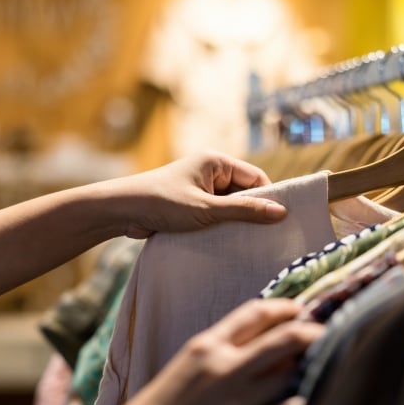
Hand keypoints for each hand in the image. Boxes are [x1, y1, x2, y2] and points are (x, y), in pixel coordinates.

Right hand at [103, 299, 324, 404]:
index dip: (284, 307)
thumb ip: (225, 347)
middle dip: (313, 332)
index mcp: (207, 346)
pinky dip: (302, 403)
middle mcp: (225, 369)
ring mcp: (238, 402)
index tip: (299, 309)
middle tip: (326, 333)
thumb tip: (271, 338)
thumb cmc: (167, 404)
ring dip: (309, 369)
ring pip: (293, 374)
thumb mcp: (190, 364)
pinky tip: (307, 400)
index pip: (255, 313)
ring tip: (319, 367)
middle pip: (286, 338)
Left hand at [108, 151, 286, 237]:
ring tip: (246, 242)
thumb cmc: (162, 203)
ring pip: (230, 207)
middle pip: (245, 193)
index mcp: (217, 162)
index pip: (256, 178)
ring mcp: (201, 188)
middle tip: (266, 236)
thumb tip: (281, 212)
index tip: (280, 221)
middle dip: (251, 213)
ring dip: (234, 223)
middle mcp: (210, 171)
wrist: (121, 211)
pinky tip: (227, 243)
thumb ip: (244, 211)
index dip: (268, 198)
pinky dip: (221, 227)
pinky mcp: (191, 204)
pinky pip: (216, 215)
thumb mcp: (207, 209)